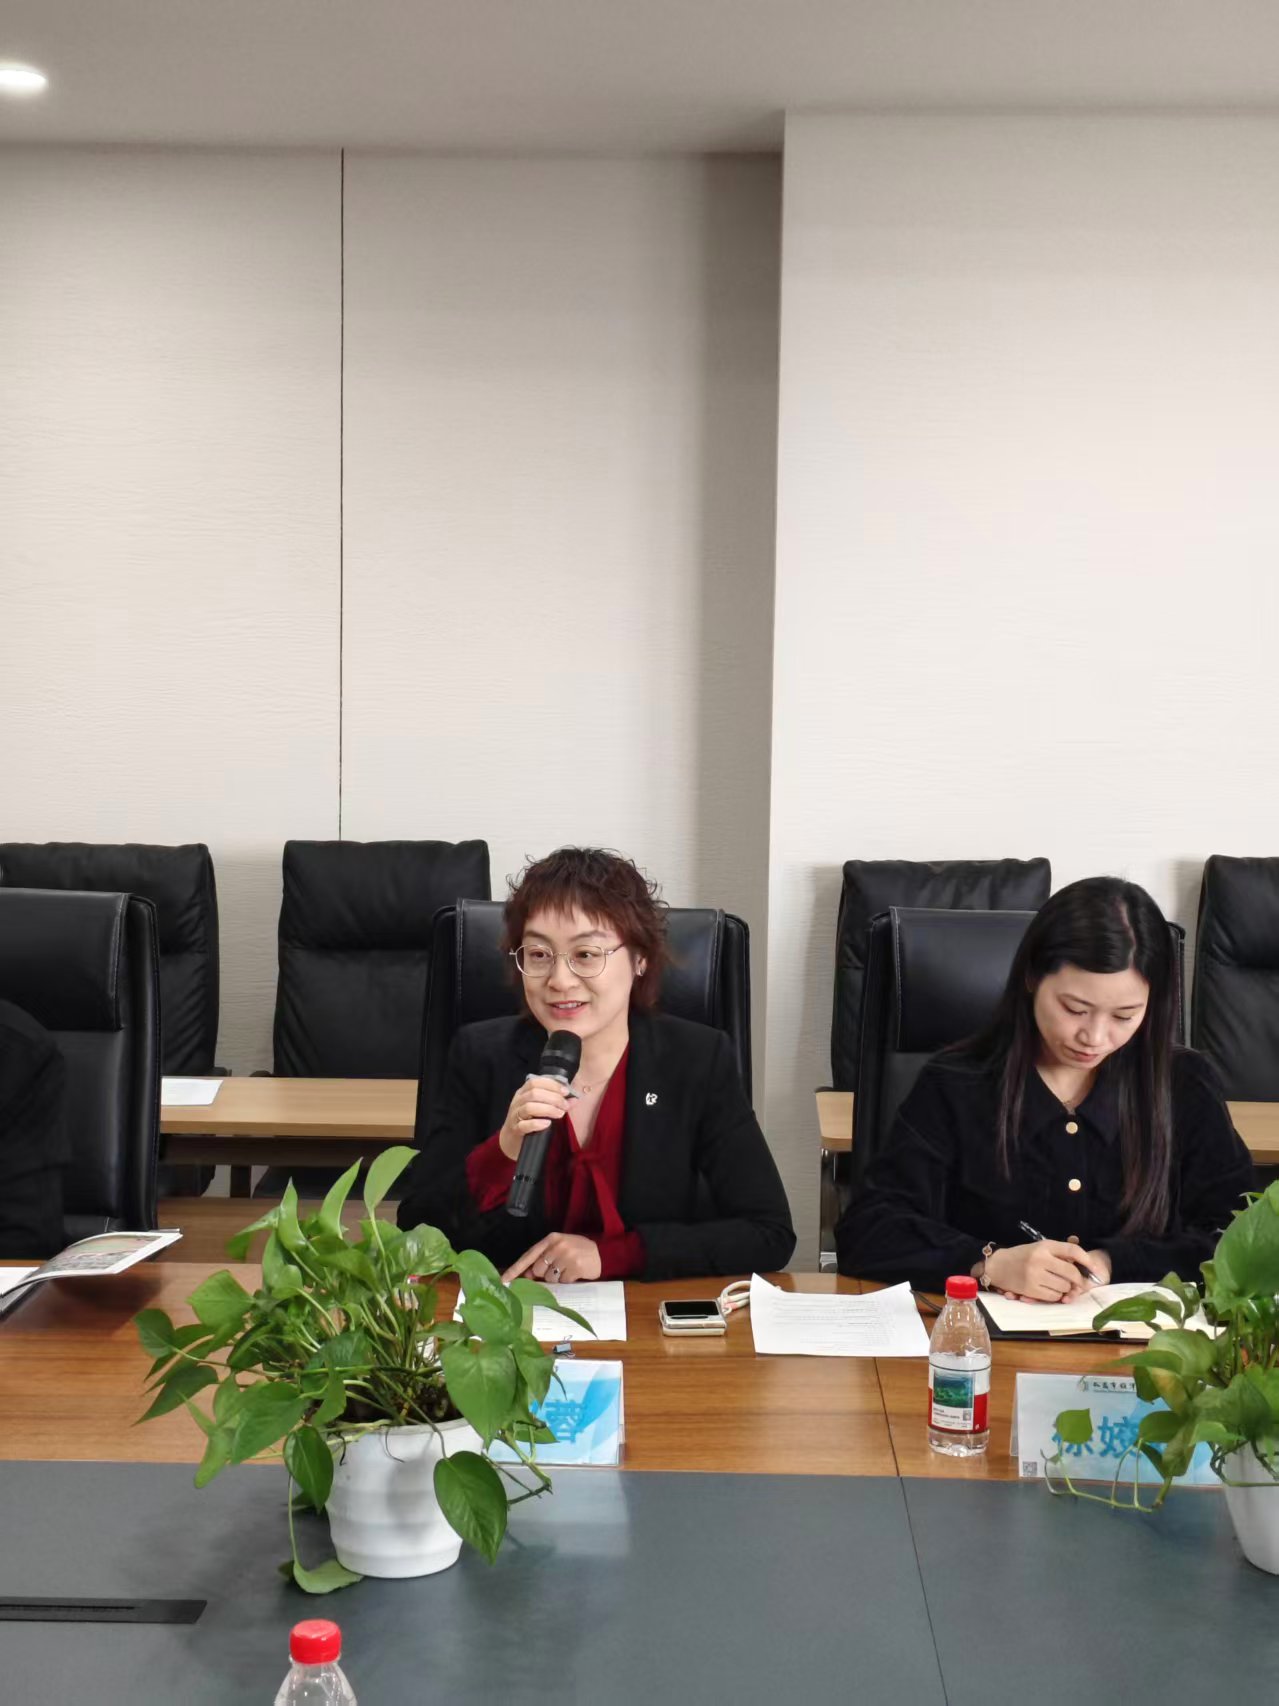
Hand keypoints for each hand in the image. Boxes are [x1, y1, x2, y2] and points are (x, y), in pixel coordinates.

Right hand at [498, 1075, 569, 1159]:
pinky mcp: (515, 1130)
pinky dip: (537, 1124)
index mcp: (523, 1093)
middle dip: (553, 1098)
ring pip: (529, 1107)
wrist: (511, 1140)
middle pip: (534, 1093)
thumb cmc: (528, 1121)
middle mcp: (517, 1102)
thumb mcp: (541, 1109)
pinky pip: (524, 1125)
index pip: (535, 1082)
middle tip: (565, 1105)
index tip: (565, 1091)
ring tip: (560, 1114)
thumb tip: (574, 1099)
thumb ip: (556, 1103)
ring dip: (548, 1109)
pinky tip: (547, 1124)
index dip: (551, 1085)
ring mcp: (515, 1116)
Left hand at [502, 1233, 601, 1285]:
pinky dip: (567, 1281)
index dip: (516, 1268)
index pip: (529, 1255)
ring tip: (567, 1270)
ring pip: (550, 1278)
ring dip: (557, 1278)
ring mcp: (567, 1256)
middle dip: (544, 1274)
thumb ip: (543, 1258)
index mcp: (551, 1239)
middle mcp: (557, 1246)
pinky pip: (562, 1282)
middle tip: (557, 1269)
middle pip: (538, 1270)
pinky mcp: (576, 1267)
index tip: (504, 1279)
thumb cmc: (576, 1251)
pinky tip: (575, 1273)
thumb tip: (527, 1275)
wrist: (602, 1252)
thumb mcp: (558, 1249)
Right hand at [983, 1240, 1103, 1302]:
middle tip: (1079, 1283)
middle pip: (1072, 1272)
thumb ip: (1060, 1253)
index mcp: (1045, 1246)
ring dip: (1066, 1289)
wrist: (998, 1266)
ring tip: (1058, 1284)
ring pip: (1064, 1287)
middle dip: (1078, 1280)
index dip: (1087, 1260)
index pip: (1072, 1250)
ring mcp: (1035, 1275)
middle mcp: (1040, 1259)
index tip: (1096, 1269)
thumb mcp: (1040, 1248)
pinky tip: (1049, 1290)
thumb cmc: (1023, 1256)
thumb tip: (1086, 1262)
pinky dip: (1056, 1296)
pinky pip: (1054, 1296)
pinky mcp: (1031, 1289)